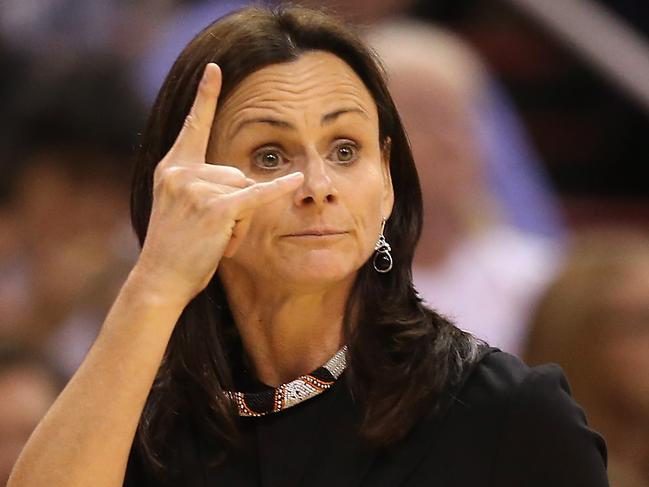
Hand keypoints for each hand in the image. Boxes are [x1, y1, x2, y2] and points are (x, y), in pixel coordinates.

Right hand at [135, 63, 302, 301]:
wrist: (161, 279)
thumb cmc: (176, 248)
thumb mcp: (179, 208)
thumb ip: (200, 185)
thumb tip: (239, 180)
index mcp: (171, 168)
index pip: (193, 126)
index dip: (205, 96)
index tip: (214, 68)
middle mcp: (181, 172)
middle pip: (234, 172)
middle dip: (233, 204)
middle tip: (208, 231)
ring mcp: (198, 188)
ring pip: (243, 190)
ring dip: (239, 219)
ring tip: (214, 238)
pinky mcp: (218, 208)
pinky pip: (256, 196)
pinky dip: (277, 191)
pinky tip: (297, 181)